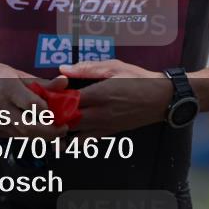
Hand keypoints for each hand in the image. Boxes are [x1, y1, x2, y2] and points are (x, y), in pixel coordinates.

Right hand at [0, 61, 68, 138]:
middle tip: (63, 130)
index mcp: (8, 88)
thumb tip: (65, 82)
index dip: (47, 112)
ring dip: (42, 136)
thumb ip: (43, 83)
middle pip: (29, 126)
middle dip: (50, 132)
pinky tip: (38, 130)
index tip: (59, 113)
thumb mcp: (20, 74)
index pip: (32, 105)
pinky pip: (16, 135)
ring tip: (55, 131)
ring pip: (23, 134)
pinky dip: (29, 134)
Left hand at [58, 59, 172, 135]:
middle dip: (53, 115)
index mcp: (99, 95)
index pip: (66, 101)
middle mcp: (99, 114)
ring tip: (56, 119)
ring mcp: (104, 127)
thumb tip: (64, 69)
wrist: (161, 99)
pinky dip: (74, 138)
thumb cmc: (139, 79)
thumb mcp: (114, 66)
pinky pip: (86, 142)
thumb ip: (87, 68)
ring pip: (73, 136)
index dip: (53, 98)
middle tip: (47, 106)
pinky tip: (70, 128)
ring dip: (62, 129)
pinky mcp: (109, 134)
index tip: (47, 92)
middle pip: (66, 121)